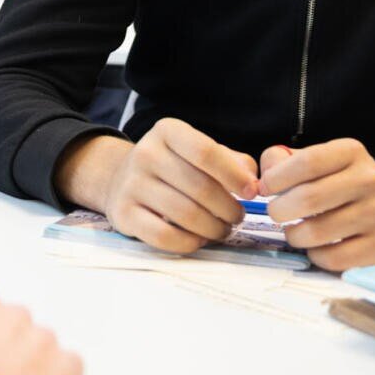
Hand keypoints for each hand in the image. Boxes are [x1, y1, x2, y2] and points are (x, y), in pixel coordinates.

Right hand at [61, 119, 258, 254]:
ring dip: (213, 229)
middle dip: (228, 208)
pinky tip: (198, 239)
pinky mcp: (124, 214)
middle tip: (237, 217)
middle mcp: (146, 153)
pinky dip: (189, 243)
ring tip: (222, 229)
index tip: (251, 192)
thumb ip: (230, 161)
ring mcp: (131, 184)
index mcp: (167, 131)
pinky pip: (164, 236)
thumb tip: (253, 183)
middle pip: (200, 187)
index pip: (205, 151)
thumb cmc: (172, 166)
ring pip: (185, 214)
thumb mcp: (197, 151)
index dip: (233, 175)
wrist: (121, 179)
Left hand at [258, 139, 374, 270]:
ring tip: (295, 231)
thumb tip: (264, 175)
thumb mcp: (325, 163)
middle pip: (308, 198)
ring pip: (316, 232)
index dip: (277, 178)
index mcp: (352, 152)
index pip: (307, 162)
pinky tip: (317, 247)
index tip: (265, 188)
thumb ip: (286, 162)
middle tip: (277, 213)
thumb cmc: (348, 186)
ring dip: (294, 235)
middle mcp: (369, 180)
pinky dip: (315, 255)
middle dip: (279, 209)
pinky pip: (333, 258)